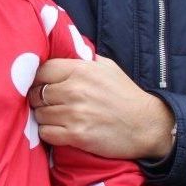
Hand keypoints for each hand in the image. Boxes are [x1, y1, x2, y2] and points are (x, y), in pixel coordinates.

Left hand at [27, 56, 174, 159]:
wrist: (149, 126)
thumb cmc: (125, 94)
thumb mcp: (106, 67)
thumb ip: (81, 58)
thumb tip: (60, 49)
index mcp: (79, 70)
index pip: (41, 70)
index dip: (37, 79)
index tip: (41, 85)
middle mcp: (74, 90)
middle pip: (35, 94)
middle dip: (38, 99)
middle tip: (48, 104)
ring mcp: (75, 114)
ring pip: (39, 114)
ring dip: (44, 117)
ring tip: (56, 117)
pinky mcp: (77, 136)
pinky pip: (46, 133)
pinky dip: (49, 133)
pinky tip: (59, 130)